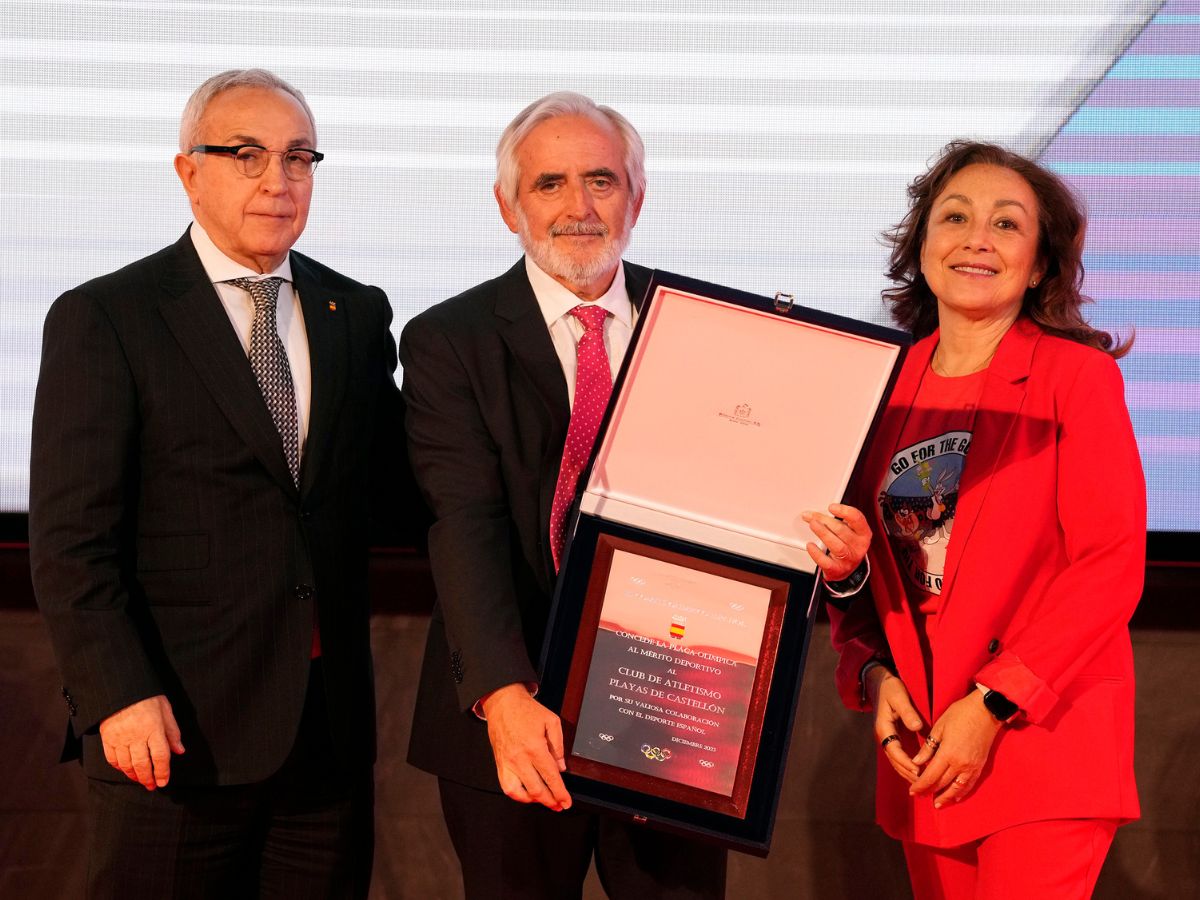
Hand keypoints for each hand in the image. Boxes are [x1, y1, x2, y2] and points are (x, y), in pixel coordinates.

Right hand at [99, 694, 184, 789]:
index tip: (163, 782)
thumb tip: (179, 750)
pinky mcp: (107, 739)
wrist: (120, 688)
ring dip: (134, 775)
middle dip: (148, 778)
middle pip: (143, 764)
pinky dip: (119, 767)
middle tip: (151, 786)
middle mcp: (136, 737)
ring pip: (127, 764)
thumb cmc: (146, 697)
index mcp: (154, 729)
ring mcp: (120, 739)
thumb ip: (173, 732)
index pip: (160, 757)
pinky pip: (112, 759)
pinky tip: (125, 770)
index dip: (163, 772)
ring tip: (140, 780)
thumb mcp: (165, 710)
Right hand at [482, 683, 571, 810]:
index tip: (566, 802)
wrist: (503, 702)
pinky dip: (517, 795)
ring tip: (544, 800)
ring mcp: (507, 763)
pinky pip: (506, 786)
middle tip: (559, 805)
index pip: (551, 777)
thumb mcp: (551, 721)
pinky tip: (526, 794)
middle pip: (536, 789)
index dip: (560, 793)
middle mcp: (519, 758)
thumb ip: (558, 746)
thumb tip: (561, 767)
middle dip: (550, 801)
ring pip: (519, 792)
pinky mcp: (499, 763)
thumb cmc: (526, 710)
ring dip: (533, 800)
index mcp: (535, 747)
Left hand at [803, 503, 870, 581]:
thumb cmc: (847, 546)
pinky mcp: (837, 570)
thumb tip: (815, 513)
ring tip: (813, 525)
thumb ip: (836, 521)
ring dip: (823, 533)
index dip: (844, 511)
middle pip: (842, 530)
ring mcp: (848, 559)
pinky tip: (810, 545)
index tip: (832, 507)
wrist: (846, 569)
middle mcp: (858, 547)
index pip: (857, 519)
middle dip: (825, 521)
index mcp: (863, 534)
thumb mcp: (848, 531)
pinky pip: (826, 562)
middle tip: (812, 516)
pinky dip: (816, 553)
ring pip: (836, 546)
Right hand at [867, 666, 924, 783]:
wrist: (880, 682)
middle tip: (923, 783)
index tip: (918, 770)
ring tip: (921, 782)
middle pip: (894, 760)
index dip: (906, 762)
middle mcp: (883, 735)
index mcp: (883, 727)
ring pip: (896, 760)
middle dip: (907, 772)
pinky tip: (917, 771)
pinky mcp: (892, 736)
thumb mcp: (899, 696)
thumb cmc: (890, 688)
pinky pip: (898, 755)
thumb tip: (917, 727)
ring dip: (906, 772)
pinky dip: (906, 765)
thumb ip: (908, 712)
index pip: (894, 750)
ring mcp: (887, 737)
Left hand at [909, 691, 1002, 807]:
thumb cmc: (960, 714)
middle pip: (942, 784)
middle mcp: (960, 764)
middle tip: (919, 796)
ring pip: (957, 788)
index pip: (930, 776)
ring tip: (936, 804)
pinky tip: (955, 797)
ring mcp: (972, 767)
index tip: (912, 791)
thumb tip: (917, 762)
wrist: (987, 711)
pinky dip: (961, 793)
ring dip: (946, 797)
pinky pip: (970, 784)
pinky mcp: (980, 766)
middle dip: (929, 791)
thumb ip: (928, 747)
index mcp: (947, 754)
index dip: (920, 786)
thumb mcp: (939, 727)